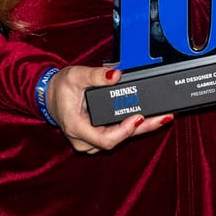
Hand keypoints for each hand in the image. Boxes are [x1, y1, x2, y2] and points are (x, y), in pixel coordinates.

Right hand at [49, 65, 173, 153]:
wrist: (50, 95)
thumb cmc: (61, 87)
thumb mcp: (75, 76)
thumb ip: (95, 75)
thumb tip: (115, 74)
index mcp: (76, 127)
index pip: (105, 139)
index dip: (124, 131)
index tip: (139, 117)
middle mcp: (84, 140)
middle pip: (118, 140)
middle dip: (143, 128)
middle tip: (164, 117)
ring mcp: (91, 141)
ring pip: (120, 139)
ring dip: (142, 128)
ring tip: (162, 116)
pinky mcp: (98, 136)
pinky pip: (118, 135)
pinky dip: (134, 127)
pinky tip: (150, 118)